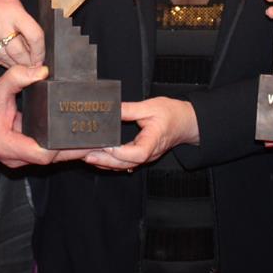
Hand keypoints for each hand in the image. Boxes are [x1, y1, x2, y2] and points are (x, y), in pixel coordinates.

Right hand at [0, 0, 44, 67]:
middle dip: (28, 62)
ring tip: (21, 63)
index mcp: (13, 11)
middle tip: (32, 64)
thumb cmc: (0, 1)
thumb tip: (36, 52)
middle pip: (18, 51)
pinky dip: (2, 61)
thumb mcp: (18, 7)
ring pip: (5, 57)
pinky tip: (8, 60)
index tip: (41, 58)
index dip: (40, 51)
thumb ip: (27, 28)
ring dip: (15, 64)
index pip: (34, 36)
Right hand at [0, 65, 86, 167]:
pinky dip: (58, 144)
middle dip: (74, 150)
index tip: (83, 139)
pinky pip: (43, 150)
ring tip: (92, 138)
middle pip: (50, 158)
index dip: (65, 148)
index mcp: (8, 146)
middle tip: (99, 141)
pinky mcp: (19, 149)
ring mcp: (16, 155)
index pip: (44, 154)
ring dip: (68, 148)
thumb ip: (18, 78)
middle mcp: (14, 156)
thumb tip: (42, 70)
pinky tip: (74, 135)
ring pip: (48, 156)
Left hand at [84, 97, 198, 171]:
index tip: (108, 146)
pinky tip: (98, 159)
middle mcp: (150, 153)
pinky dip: (110, 162)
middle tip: (87, 155)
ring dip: (105, 163)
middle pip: (127, 163)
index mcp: (154, 140)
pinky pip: (125, 163)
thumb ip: (130, 109)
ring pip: (124, 166)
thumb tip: (112, 108)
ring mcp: (146, 157)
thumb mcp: (150, 106)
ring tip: (87, 157)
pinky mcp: (141, 156)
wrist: (185, 122)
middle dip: (105, 161)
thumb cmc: (171, 114)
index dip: (122, 152)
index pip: (139, 153)